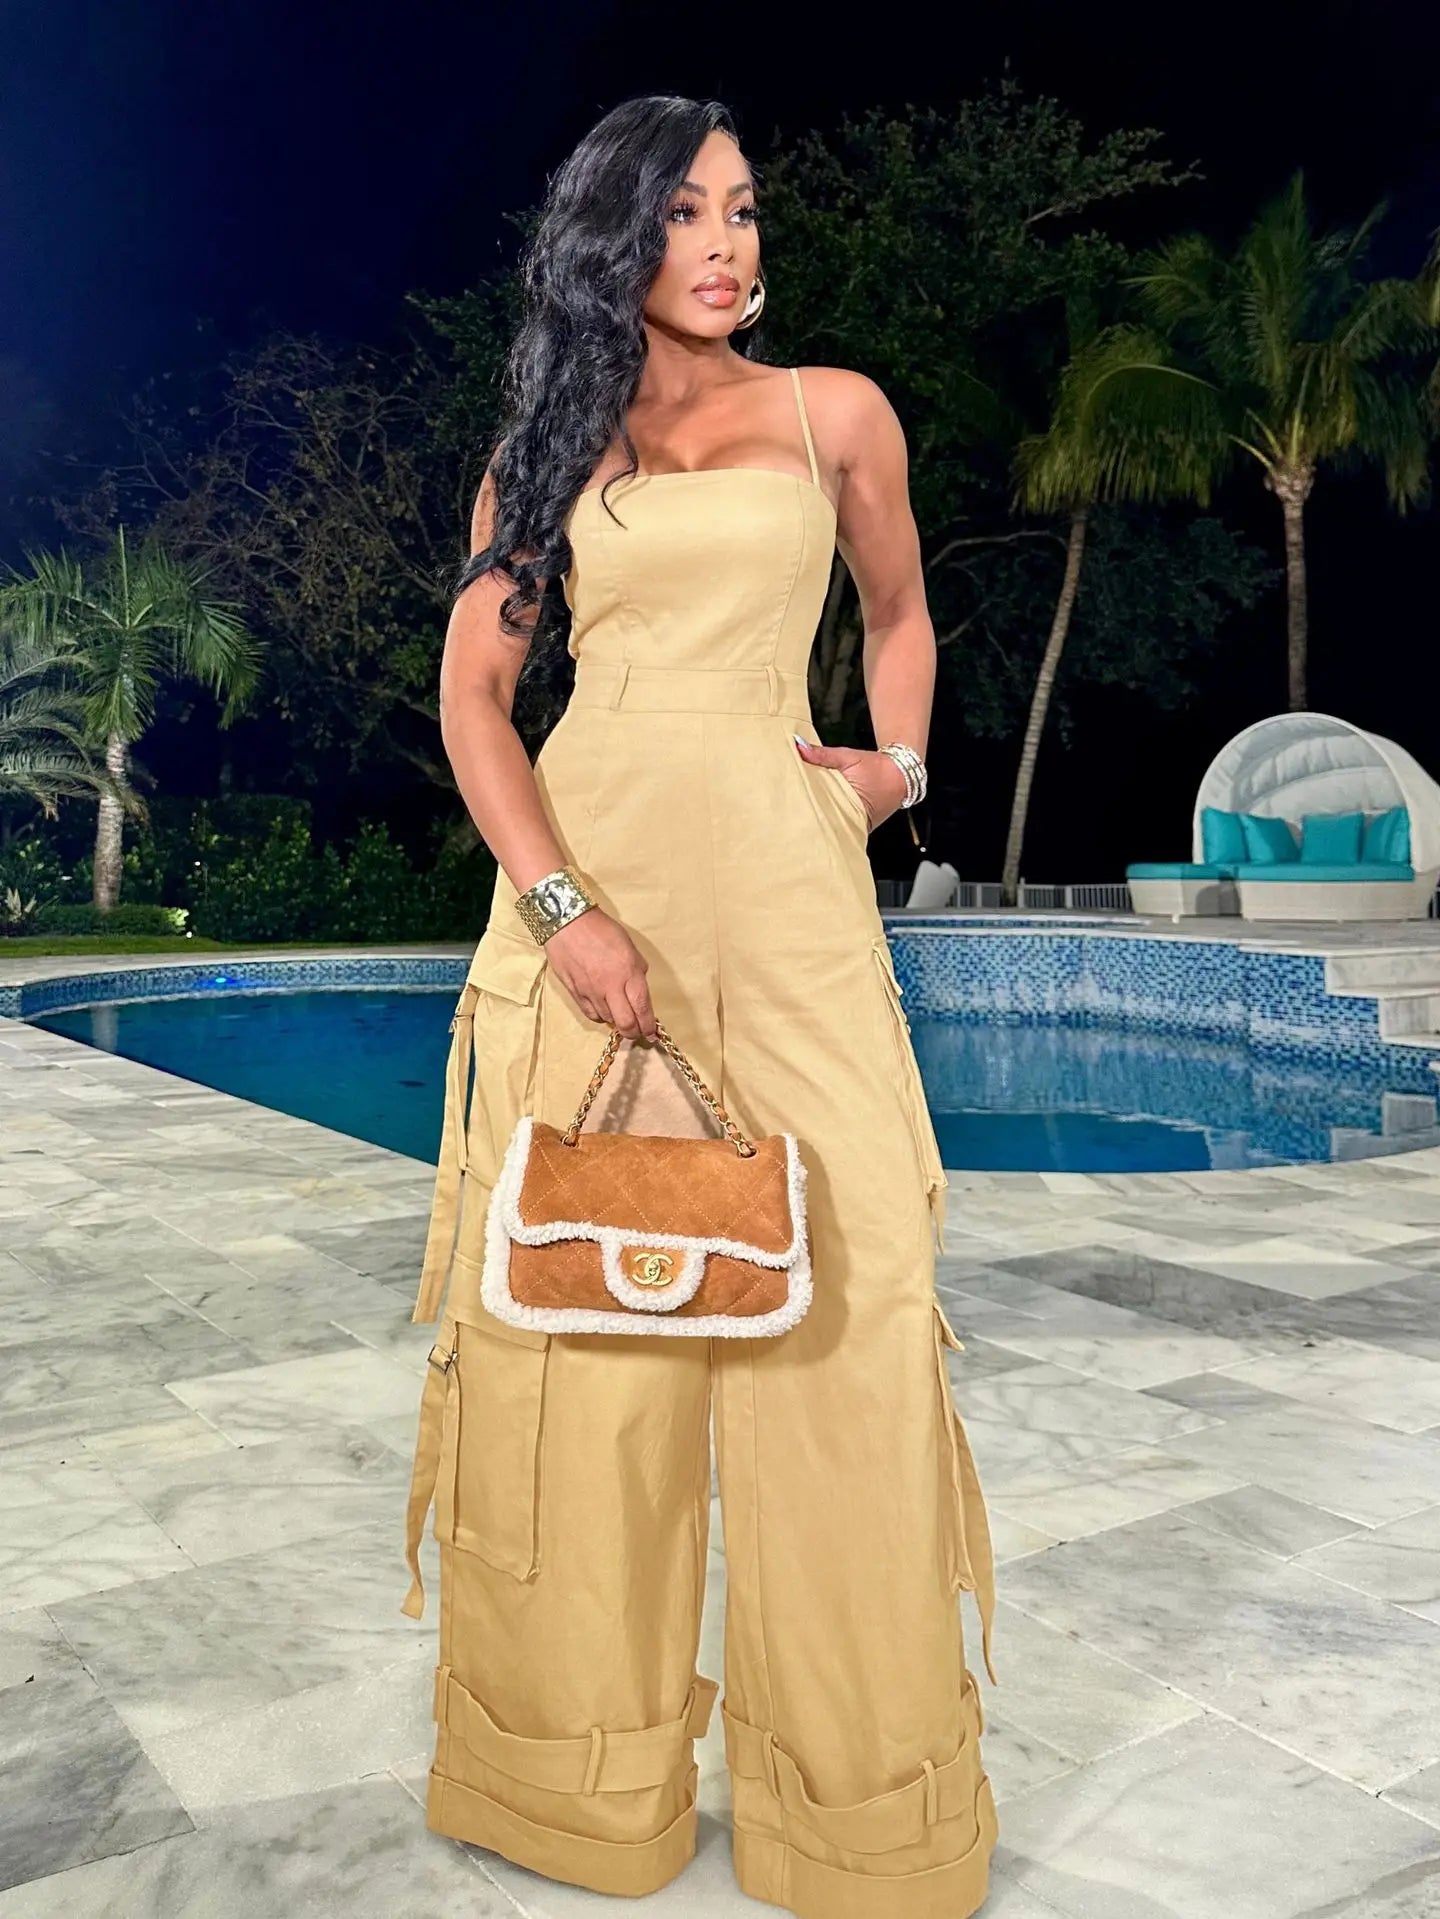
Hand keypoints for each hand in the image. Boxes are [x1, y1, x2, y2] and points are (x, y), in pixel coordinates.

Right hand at [543, 907, 657, 1039]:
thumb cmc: (601, 929)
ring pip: (608, 1020)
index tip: (652, 1032)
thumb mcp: (629, 946)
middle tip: (638, 1031)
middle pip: (625, 1023)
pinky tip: (604, 1010)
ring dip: (617, 1022)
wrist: (567, 922)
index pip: (642, 1008)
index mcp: (628, 972)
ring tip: (621, 1016)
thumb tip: (639, 989)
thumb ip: (637, 970)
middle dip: (635, 1032)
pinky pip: (591, 1014)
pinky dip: (601, 1016)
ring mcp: (591, 992)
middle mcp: (610, 986)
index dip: (649, 1025)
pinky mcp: (575, 993)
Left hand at [792, 736, 908, 830]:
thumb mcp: (848, 757)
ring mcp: (853, 826)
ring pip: (828, 823)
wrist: (901, 776)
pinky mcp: (855, 826)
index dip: (799, 806)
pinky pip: (836, 822)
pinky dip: (826, 816)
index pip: (816, 811)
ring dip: (815, 815)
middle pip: (820, 819)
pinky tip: (814, 811)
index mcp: (847, 806)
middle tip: (784, 808)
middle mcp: (850, 821)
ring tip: (795, 810)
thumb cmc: (877, 768)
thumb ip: (822, 755)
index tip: (784, 801)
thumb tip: (799, 747)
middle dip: (804, 813)